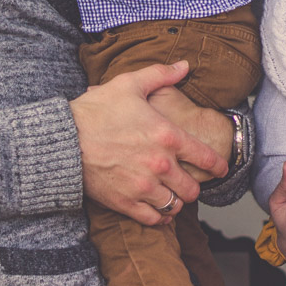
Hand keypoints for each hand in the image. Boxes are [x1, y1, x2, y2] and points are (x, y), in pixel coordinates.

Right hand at [69, 61, 226, 224]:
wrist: (62, 140)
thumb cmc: (95, 110)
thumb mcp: (129, 84)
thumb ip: (160, 75)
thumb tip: (184, 65)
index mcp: (166, 136)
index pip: (205, 157)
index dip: (218, 165)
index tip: (222, 169)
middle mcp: (160, 165)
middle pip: (192, 188)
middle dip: (194, 186)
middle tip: (189, 183)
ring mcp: (143, 186)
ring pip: (175, 205)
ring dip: (176, 201)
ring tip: (172, 196)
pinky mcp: (125, 202)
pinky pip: (154, 219)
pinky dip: (160, 218)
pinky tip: (159, 211)